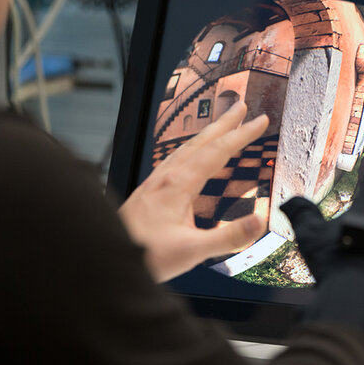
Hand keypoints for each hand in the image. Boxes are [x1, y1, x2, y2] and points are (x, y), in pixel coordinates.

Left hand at [119, 101, 268, 282]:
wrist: (102, 258)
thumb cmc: (144, 255)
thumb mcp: (192, 251)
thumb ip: (227, 238)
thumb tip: (259, 221)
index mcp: (179, 185)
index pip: (217, 151)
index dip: (241, 134)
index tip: (260, 121)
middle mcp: (166, 177)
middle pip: (201, 141)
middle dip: (225, 122)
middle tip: (242, 106)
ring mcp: (155, 182)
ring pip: (186, 148)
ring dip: (207, 133)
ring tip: (221, 124)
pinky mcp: (148, 192)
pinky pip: (174, 159)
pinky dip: (190, 149)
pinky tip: (189, 157)